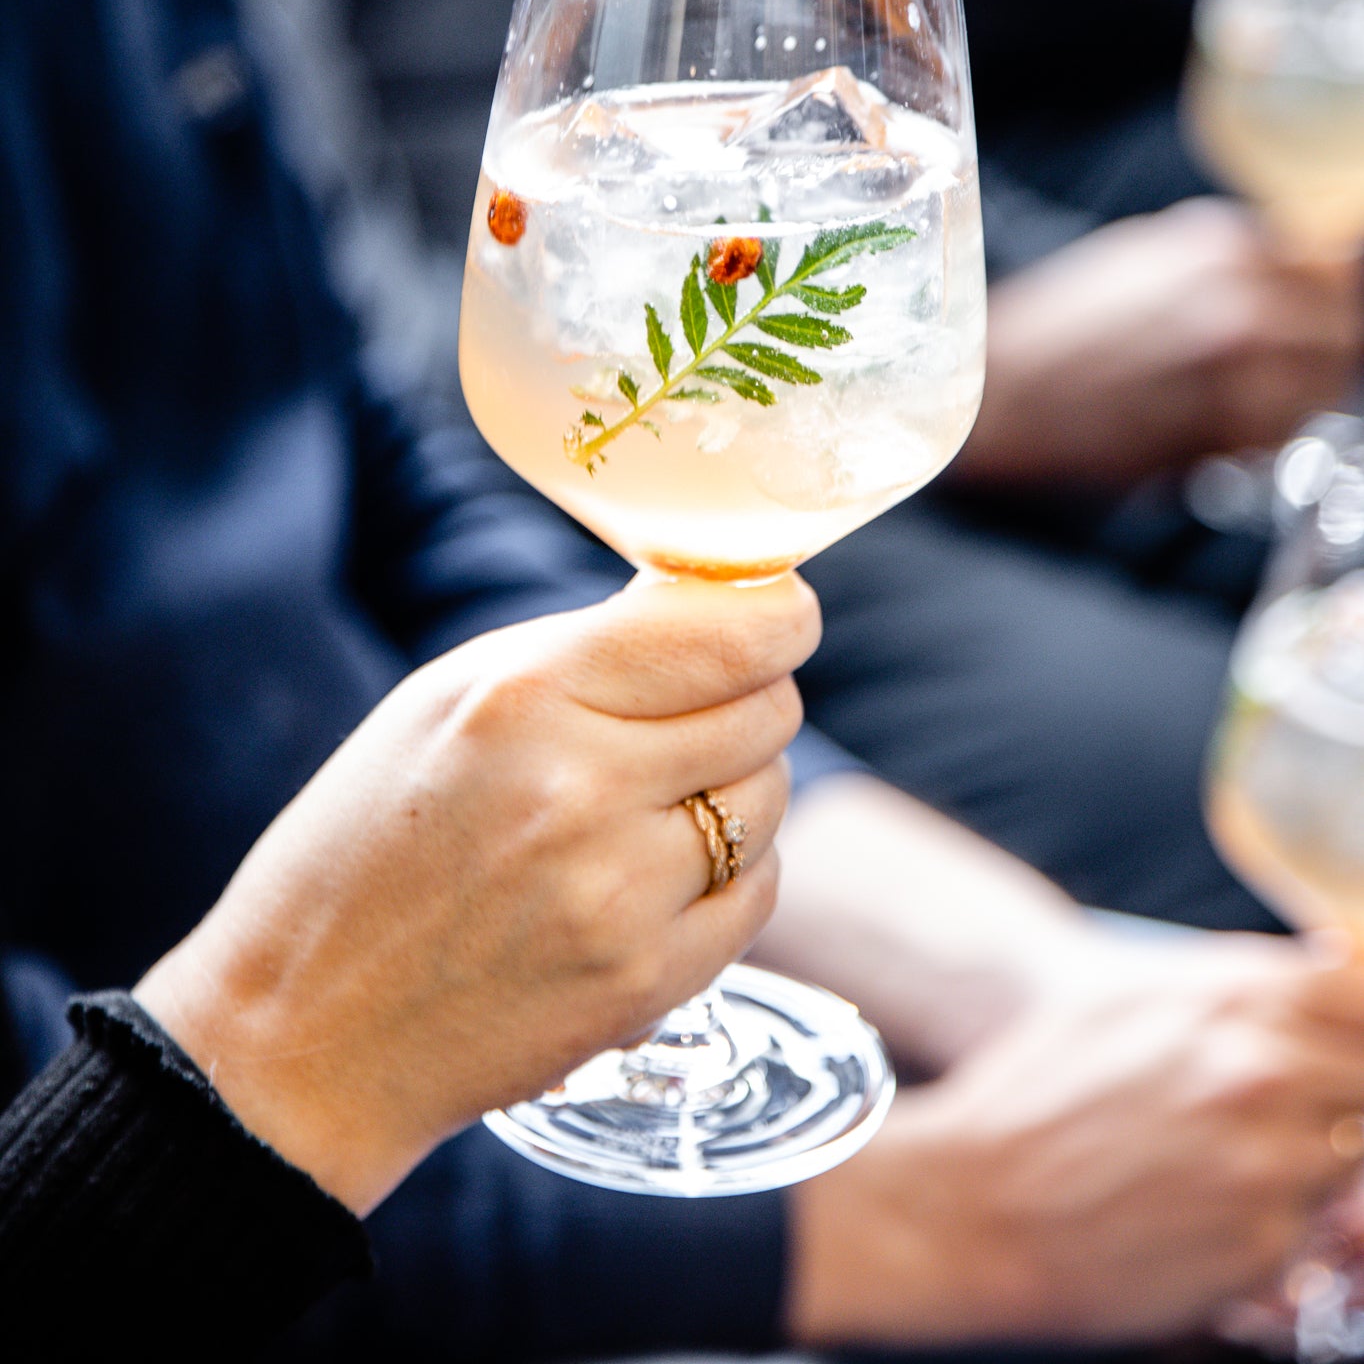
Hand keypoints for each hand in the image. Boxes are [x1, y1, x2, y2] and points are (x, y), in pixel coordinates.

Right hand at [136, 572, 817, 1213]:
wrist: (302, 1035)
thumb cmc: (364, 845)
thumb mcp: (444, 703)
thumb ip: (583, 652)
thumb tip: (714, 609)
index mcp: (523, 695)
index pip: (729, 634)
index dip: (777, 618)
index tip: (780, 616)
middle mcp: (582, 789)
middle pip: (766, 710)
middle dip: (746, 701)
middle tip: (691, 718)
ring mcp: (619, 895)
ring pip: (769, 799)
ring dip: (735, 791)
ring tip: (649, 808)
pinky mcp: (645, 985)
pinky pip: (759, 895)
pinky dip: (727, 878)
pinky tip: (650, 880)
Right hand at [787, 944, 1363, 1345]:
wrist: (974, 1206)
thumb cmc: (1034, 1099)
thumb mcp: (1122, 998)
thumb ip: (1230, 982)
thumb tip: (1326, 967)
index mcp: (1228, 998)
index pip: (1358, 996)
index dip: (1356, 1023)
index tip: (1344, 1042)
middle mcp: (1261, 1071)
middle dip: (1343, 1094)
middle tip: (1290, 1114)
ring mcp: (1271, 1162)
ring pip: (1353, 1156)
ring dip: (1318, 1158)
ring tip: (1239, 1163)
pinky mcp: (1265, 1245)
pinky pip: (1316, 1228)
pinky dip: (1283, 1220)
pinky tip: (1215, 1210)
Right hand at [953, 198, 1363, 489]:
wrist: (1000, 396)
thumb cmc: (1059, 325)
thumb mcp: (1145, 256)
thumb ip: (1229, 257)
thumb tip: (1305, 261)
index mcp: (1221, 247)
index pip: (1334, 265)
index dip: (1328, 291)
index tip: (1317, 305)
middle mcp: (1238, 306)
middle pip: (1340, 334)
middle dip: (1323, 347)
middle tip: (1290, 360)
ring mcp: (1232, 377)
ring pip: (1319, 392)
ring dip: (1299, 396)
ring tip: (1252, 397)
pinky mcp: (1217, 438)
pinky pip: (1280, 438)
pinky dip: (1266, 436)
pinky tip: (1225, 426)